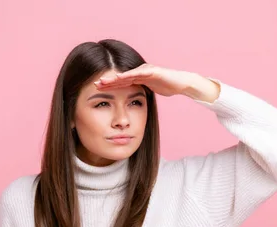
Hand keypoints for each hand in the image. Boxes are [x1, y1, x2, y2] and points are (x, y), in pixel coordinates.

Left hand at [94, 64, 220, 102]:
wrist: (182, 82)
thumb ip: (141, 95)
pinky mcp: (152, 70)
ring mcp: (145, 70)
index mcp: (137, 78)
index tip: (96, 90)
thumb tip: (132, 106)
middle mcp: (139, 72)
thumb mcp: (150, 92)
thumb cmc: (168, 87)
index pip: (120, 83)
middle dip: (107, 81)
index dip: (109, 86)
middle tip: (94, 85)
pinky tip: (118, 78)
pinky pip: (137, 73)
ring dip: (114, 78)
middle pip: (120, 77)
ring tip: (102, 81)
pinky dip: (127, 76)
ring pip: (126, 74)